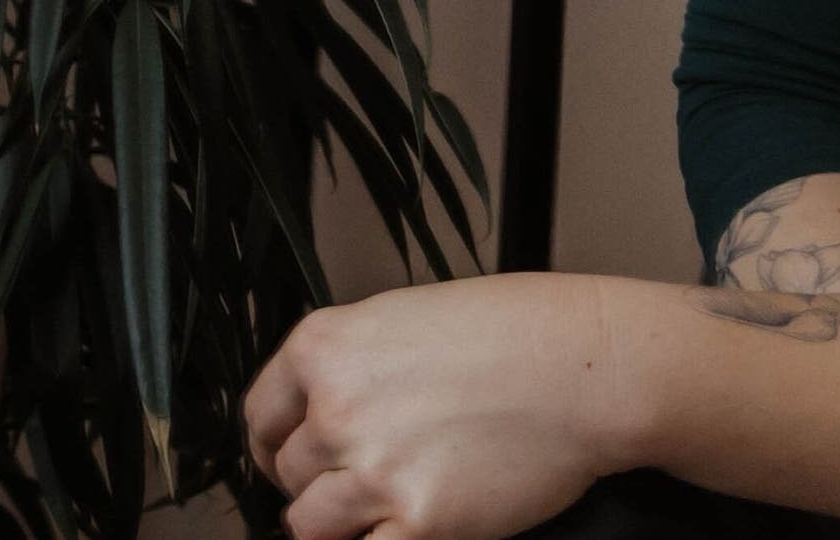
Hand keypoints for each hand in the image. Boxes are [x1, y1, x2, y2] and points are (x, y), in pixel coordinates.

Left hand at [246, 276, 642, 539]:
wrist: (581, 368)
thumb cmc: (508, 334)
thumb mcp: (396, 321)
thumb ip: (347, 367)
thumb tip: (320, 411)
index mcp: (320, 350)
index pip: (258, 416)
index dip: (269, 446)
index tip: (280, 460)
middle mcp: (335, 409)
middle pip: (287, 472)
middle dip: (312, 485)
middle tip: (340, 492)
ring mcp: (374, 468)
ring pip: (310, 523)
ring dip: (334, 526)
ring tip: (364, 520)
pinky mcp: (421, 520)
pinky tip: (395, 532)